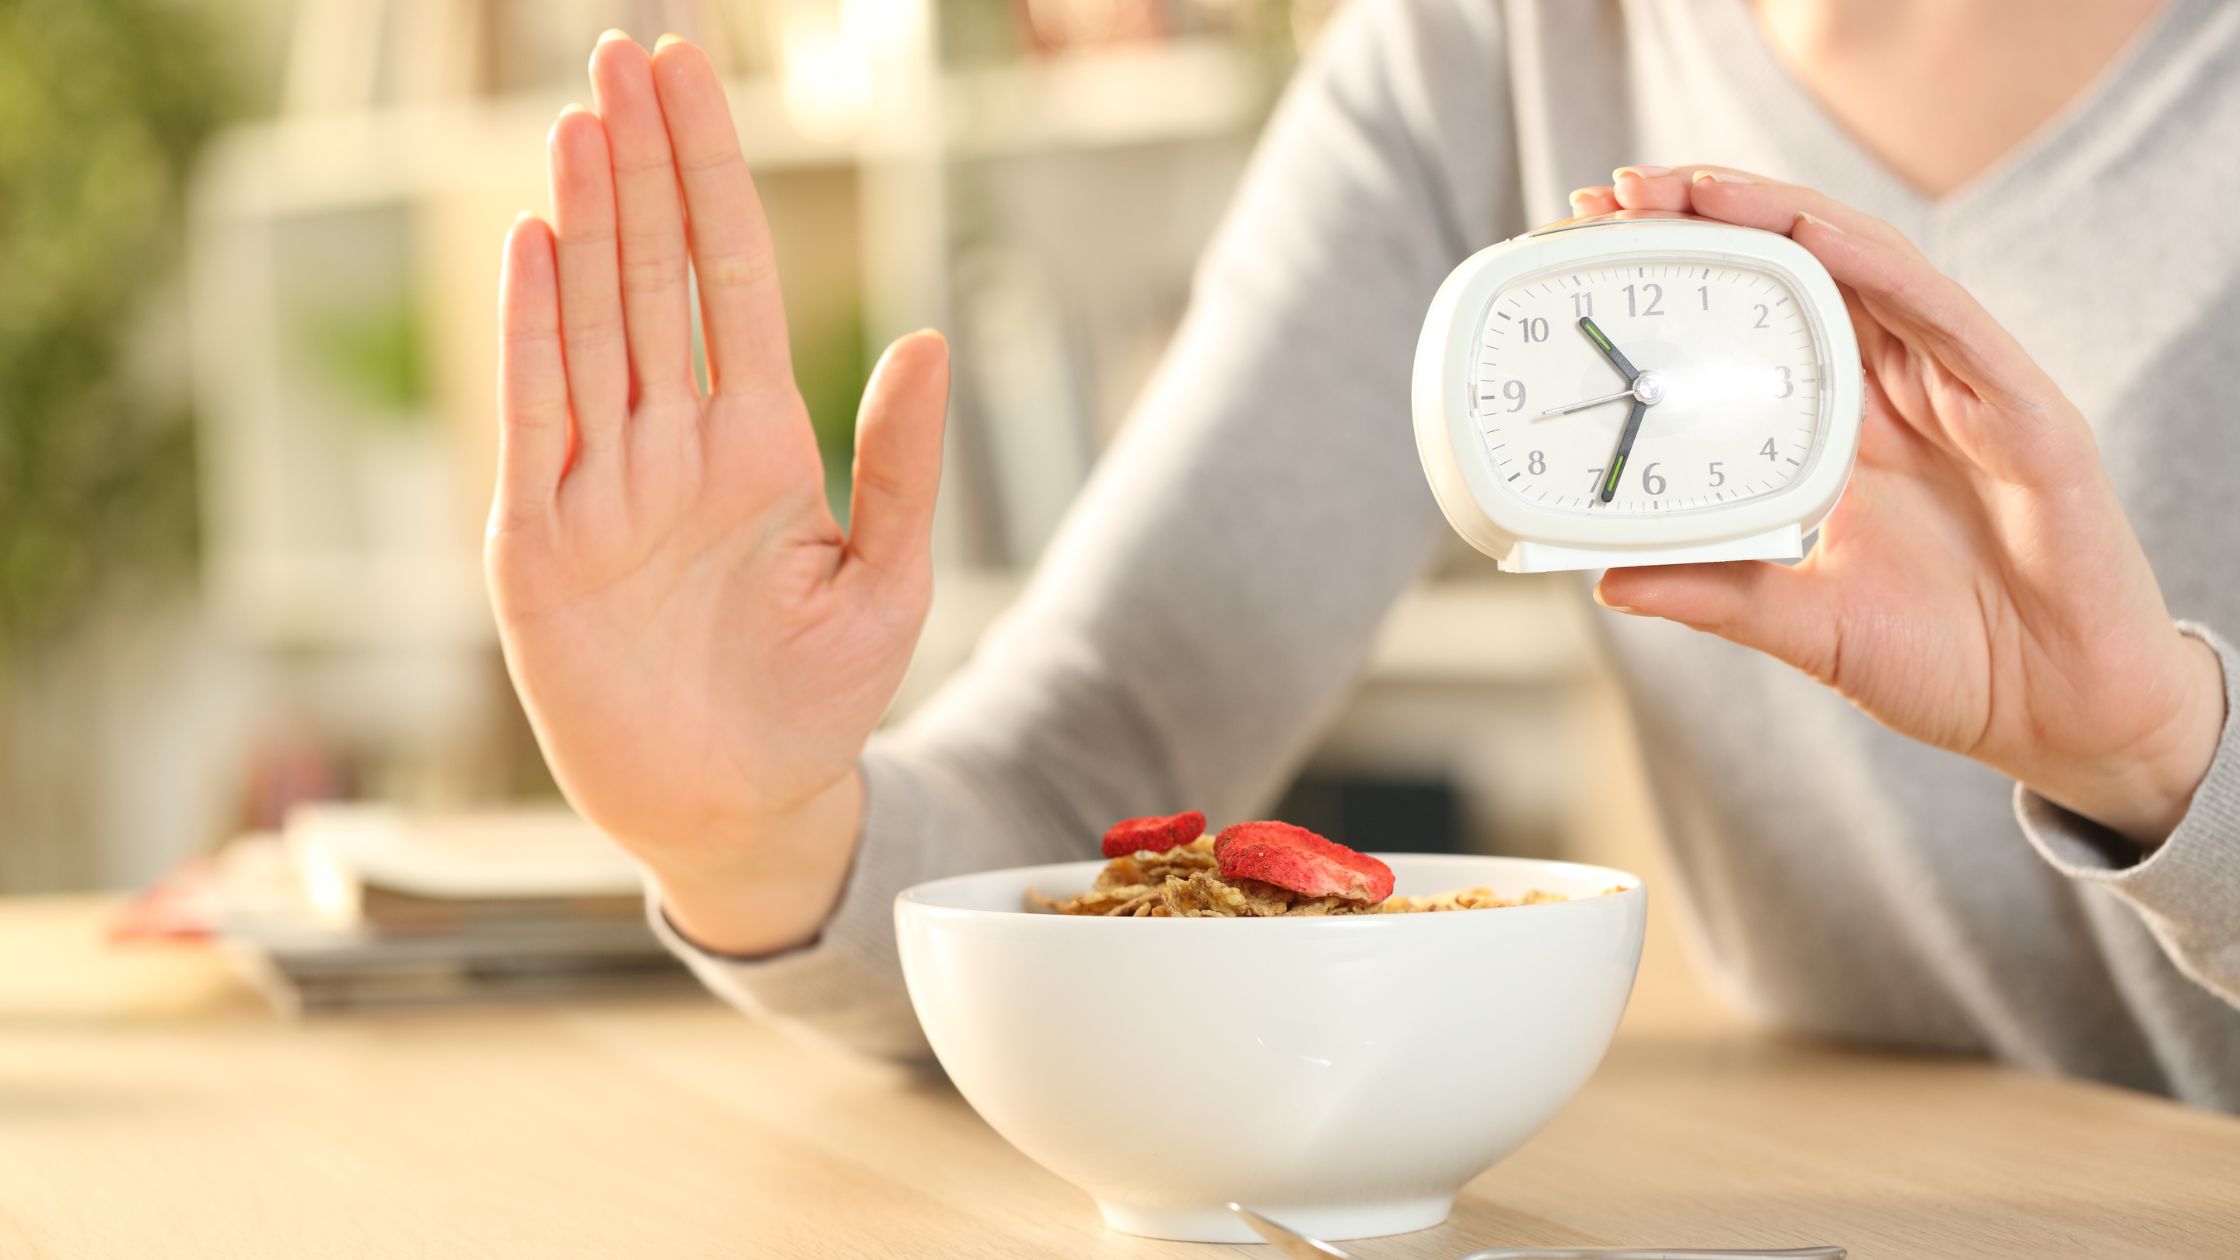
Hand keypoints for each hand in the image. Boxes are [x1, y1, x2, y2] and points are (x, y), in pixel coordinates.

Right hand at [488, 34, 948, 952]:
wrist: (742, 809)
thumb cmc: (816, 702)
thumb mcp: (885, 581)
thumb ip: (900, 464)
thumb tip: (925, 339)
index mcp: (760, 442)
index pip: (734, 276)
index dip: (715, 175)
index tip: (695, 77)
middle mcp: (673, 445)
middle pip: (653, 275)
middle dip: (641, 163)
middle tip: (625, 53)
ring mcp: (602, 487)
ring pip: (593, 324)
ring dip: (585, 219)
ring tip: (580, 120)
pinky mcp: (540, 544)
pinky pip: (536, 417)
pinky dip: (534, 332)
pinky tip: (535, 244)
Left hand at [1564, 167, 2223, 845]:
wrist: (2062, 716)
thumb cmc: (1949, 662)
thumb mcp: (1803, 625)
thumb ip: (1715, 594)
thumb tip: (1608, 579)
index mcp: (1848, 431)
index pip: (1761, 319)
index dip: (1691, 274)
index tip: (1599, 239)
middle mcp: (1902, 393)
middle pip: (1804, 270)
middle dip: (1716, 217)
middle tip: (1621, 190)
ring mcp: (1964, 392)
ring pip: (1869, 268)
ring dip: (1782, 218)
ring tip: (1697, 189)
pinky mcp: (2025, 411)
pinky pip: (1948, 318)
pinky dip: (1878, 268)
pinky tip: (1817, 235)